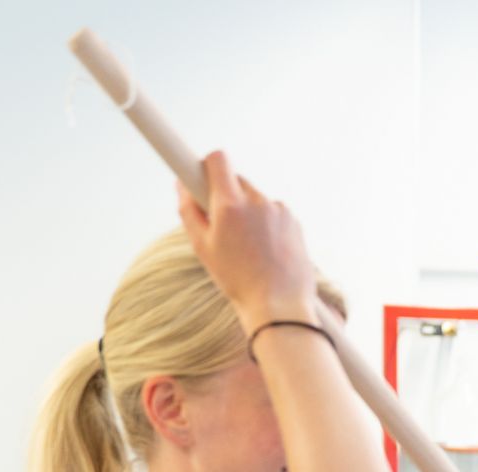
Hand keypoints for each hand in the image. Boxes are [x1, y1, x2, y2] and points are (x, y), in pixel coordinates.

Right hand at [176, 151, 316, 327]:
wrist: (279, 305)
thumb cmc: (237, 280)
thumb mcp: (203, 247)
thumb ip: (188, 211)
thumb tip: (181, 186)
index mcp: (231, 205)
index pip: (218, 160)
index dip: (208, 165)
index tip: (202, 175)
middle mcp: (258, 201)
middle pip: (237, 180)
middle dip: (227, 195)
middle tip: (223, 224)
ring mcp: (279, 210)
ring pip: (256, 199)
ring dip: (249, 212)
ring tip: (248, 246)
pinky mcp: (295, 221)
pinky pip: (274, 213)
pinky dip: (268, 224)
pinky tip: (266, 250)